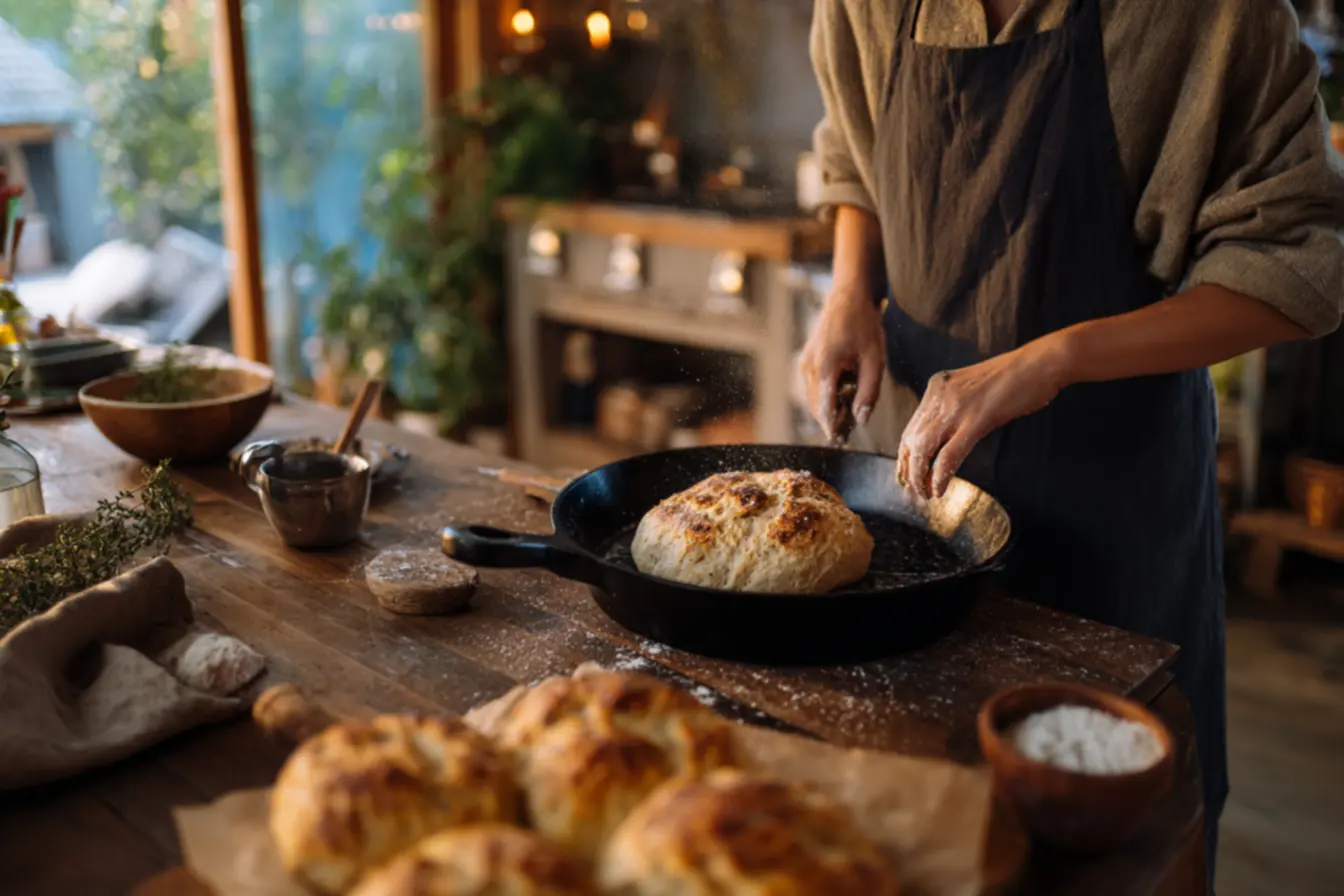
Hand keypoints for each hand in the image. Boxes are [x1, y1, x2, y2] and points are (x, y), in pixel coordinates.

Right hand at [798, 285, 885, 439]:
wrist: (848, 296)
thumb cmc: (864, 324)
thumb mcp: (875, 359)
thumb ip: (869, 391)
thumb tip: (861, 420)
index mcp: (825, 367)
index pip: (824, 408)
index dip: (832, 428)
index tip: (841, 441)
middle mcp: (808, 367)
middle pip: (815, 406)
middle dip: (830, 420)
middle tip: (849, 431)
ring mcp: (804, 362)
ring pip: (812, 398)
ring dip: (827, 408)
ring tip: (848, 412)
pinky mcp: (806, 359)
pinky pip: (812, 386)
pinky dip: (824, 395)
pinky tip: (842, 393)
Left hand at [898, 336, 1071, 498]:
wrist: (1041, 362)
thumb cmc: (1015, 376)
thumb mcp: (973, 387)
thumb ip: (955, 406)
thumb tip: (945, 433)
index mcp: (938, 386)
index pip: (911, 427)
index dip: (905, 455)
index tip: (904, 475)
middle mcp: (940, 395)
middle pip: (912, 440)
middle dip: (910, 470)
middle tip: (916, 491)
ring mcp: (957, 407)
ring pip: (924, 449)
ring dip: (921, 477)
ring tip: (927, 494)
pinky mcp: (977, 419)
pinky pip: (949, 455)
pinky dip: (941, 476)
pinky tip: (940, 490)